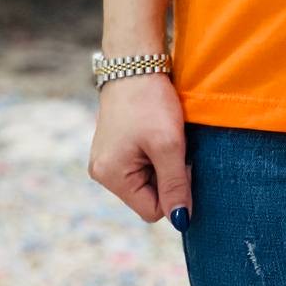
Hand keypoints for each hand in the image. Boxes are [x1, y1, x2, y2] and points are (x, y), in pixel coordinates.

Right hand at [88, 73, 192, 230]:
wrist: (135, 64)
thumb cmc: (150, 103)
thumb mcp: (169, 146)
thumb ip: (175, 185)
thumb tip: (182, 221)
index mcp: (111, 177)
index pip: (152, 210)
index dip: (174, 191)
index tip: (183, 161)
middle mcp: (103, 173)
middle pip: (148, 196)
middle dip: (168, 176)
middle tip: (174, 145)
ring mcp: (107, 159)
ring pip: (148, 179)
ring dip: (163, 163)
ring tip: (165, 136)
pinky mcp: (114, 147)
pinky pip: (141, 164)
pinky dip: (156, 153)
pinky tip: (157, 132)